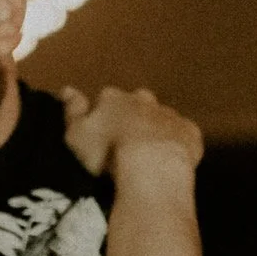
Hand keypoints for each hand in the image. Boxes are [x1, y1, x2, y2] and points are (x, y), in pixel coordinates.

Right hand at [60, 85, 201, 180]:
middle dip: (133, 116)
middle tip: (127, 141)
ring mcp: (170, 115)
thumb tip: (67, 88)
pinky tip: (171, 161)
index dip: (104, 113)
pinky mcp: (190, 133)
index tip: (102, 131)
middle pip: (137, 103)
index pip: (106, 98)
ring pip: (161, 118)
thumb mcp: (76, 134)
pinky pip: (183, 135)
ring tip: (149, 155)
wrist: (151, 167)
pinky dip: (177, 144)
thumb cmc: (107, 152)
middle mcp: (143, 99)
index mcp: (113, 98)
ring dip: (156, 130)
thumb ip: (72, 110)